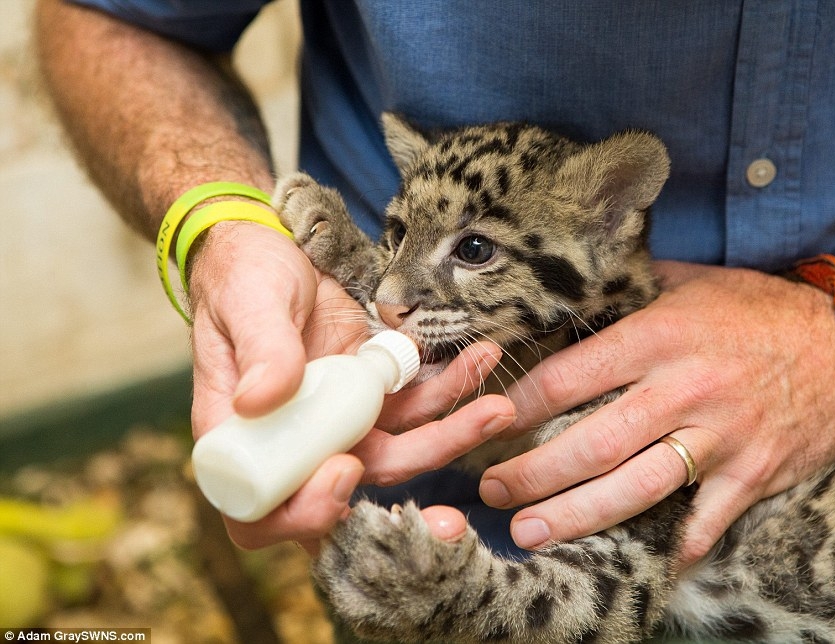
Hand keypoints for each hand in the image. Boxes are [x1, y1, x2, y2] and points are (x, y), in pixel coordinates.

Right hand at [188, 221, 514, 552]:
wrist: (274, 246)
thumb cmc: (241, 276)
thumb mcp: (246, 304)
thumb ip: (260, 349)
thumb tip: (259, 402)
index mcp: (242, 440)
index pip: (262, 514)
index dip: (304, 513)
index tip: (344, 469)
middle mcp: (295, 443)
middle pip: (350, 489)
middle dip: (411, 500)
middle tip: (454, 505)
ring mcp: (340, 422)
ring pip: (399, 450)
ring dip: (450, 434)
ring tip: (496, 406)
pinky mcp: (374, 393)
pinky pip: (415, 404)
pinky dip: (449, 388)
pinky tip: (478, 359)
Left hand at [479, 260, 834, 564]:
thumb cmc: (756, 307)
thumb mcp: (688, 282)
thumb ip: (627, 289)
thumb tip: (567, 290)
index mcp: (659, 336)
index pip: (571, 376)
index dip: (522, 405)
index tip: (490, 424)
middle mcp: (685, 388)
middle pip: (593, 441)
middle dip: (533, 473)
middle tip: (491, 491)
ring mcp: (722, 435)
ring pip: (636, 487)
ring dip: (578, 515)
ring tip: (530, 532)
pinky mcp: (755, 471)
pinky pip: (707, 518)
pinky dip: (676, 544)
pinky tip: (641, 562)